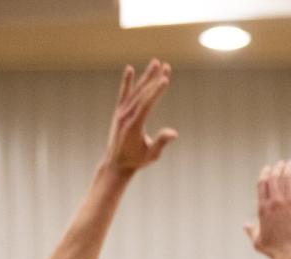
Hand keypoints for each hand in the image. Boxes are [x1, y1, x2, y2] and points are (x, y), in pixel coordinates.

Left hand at [103, 59, 177, 174]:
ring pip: (135, 91)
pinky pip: (124, 94)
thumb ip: (161, 142)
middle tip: (165, 65)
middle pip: (142, 93)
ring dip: (146, 77)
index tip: (165, 78)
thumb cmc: (136, 160)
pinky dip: (127, 82)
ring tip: (155, 62)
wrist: (116, 163)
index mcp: (134, 125)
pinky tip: (130, 69)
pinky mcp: (119, 112)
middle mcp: (125, 115)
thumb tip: (174, 133)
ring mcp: (121, 112)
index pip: (147, 103)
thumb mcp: (151, 155)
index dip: (156, 91)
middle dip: (154, 78)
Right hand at [245, 160, 290, 258]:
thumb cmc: (275, 252)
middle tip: (282, 163)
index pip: (262, 184)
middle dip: (277, 167)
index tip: (268, 168)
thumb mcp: (258, 242)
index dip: (265, 173)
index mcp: (263, 209)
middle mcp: (275, 203)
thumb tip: (245, 225)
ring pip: (288, 178)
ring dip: (288, 167)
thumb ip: (251, 231)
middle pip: (274, 178)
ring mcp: (290, 203)